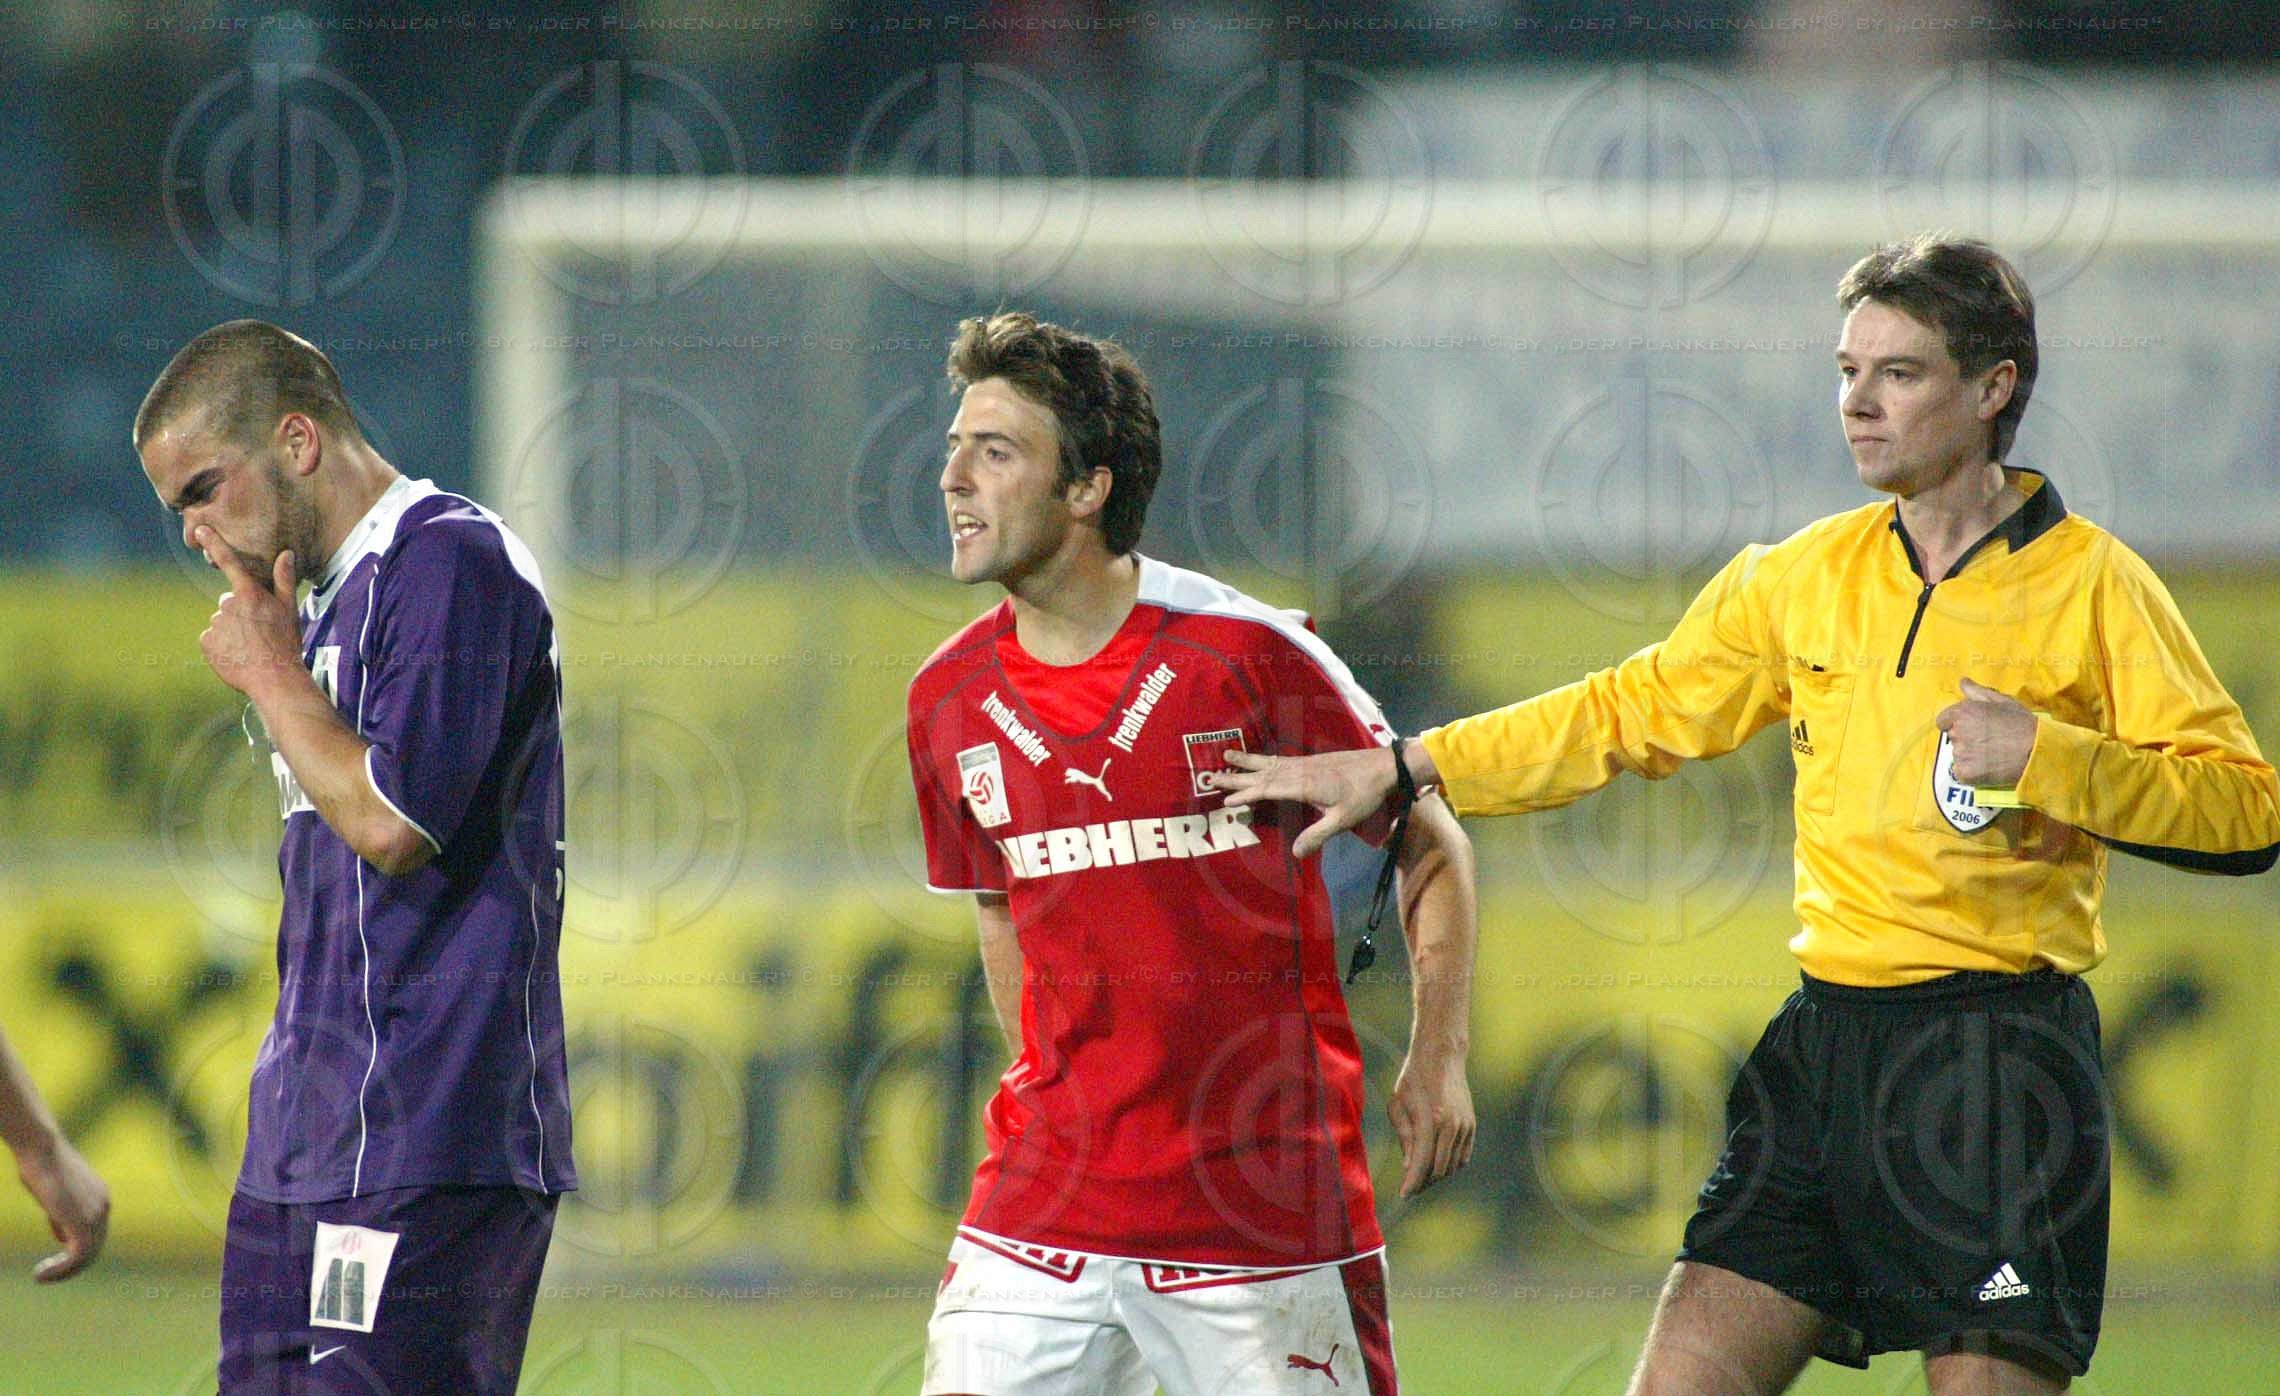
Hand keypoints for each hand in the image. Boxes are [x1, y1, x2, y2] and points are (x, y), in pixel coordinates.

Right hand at [15, 1137, 107, 1281]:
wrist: (42, 1148)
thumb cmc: (40, 1165)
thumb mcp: (54, 1195)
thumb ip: (62, 1215)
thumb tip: (62, 1237)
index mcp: (100, 1198)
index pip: (95, 1233)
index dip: (74, 1250)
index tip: (52, 1261)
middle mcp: (104, 1206)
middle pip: (94, 1247)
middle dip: (70, 1265)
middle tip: (45, 1274)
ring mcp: (96, 1213)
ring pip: (87, 1255)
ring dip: (64, 1271)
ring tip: (40, 1277)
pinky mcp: (82, 1220)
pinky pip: (77, 1255)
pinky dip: (61, 1269)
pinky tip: (41, 1274)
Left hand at [197, 530, 302, 699]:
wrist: (274, 679)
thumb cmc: (286, 644)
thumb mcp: (290, 610)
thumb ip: (285, 580)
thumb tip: (286, 553)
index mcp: (250, 594)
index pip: (230, 563)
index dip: (215, 544)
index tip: (200, 530)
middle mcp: (228, 605)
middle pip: (229, 602)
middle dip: (239, 613)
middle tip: (258, 632)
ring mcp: (215, 623)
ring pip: (221, 621)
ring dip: (231, 631)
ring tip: (249, 647)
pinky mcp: (206, 641)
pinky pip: (211, 638)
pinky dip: (221, 645)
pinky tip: (237, 655)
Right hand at [1208, 747, 1396, 859]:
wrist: (1383, 767)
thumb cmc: (1364, 795)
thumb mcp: (1342, 819)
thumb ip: (1318, 835)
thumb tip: (1294, 852)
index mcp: (1303, 784)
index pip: (1268, 790)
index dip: (1247, 795)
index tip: (1226, 801)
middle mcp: (1299, 770)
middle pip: (1263, 773)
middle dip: (1237, 776)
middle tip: (1212, 776)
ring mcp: (1304, 763)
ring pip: (1269, 763)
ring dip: (1247, 762)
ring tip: (1227, 756)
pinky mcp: (1311, 760)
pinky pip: (1280, 760)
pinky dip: (1264, 760)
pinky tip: (1260, 760)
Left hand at [1388, 1050, 1473, 1198]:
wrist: (1441, 1057)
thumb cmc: (1413, 1079)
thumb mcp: (1398, 1105)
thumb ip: (1404, 1138)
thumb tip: (1408, 1167)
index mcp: (1430, 1120)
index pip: (1422, 1163)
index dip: (1412, 1183)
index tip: (1404, 1195)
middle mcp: (1452, 1126)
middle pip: (1438, 1170)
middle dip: (1423, 1182)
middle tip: (1409, 1188)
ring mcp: (1465, 1126)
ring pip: (1452, 1166)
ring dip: (1437, 1175)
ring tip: (1420, 1176)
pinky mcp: (1471, 1125)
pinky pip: (1462, 1156)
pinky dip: (1450, 1165)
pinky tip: (1436, 1165)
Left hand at [1935, 678, 2037, 786]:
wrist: (2036, 750)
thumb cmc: (2021, 723)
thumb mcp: (2002, 701)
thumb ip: (1978, 692)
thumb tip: (1962, 682)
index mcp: (1962, 712)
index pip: (1943, 720)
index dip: (1956, 724)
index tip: (1972, 728)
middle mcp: (1957, 732)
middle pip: (1953, 737)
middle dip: (1966, 739)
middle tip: (1989, 741)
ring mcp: (1960, 753)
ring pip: (1958, 755)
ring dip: (1969, 756)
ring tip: (1992, 754)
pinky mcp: (1965, 772)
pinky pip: (1961, 773)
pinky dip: (1971, 772)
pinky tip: (1988, 768)